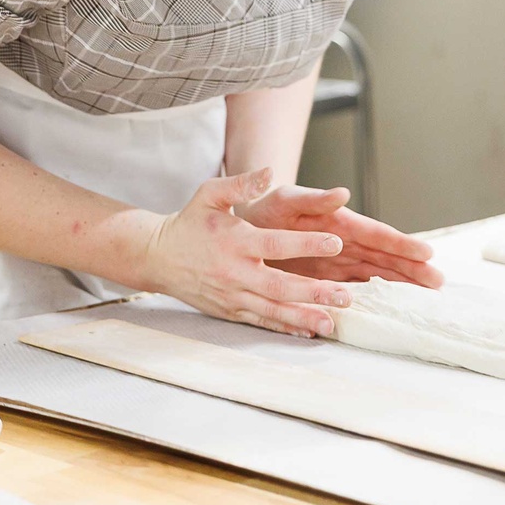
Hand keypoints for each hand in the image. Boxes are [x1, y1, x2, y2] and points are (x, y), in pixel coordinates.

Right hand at [139, 167, 354, 337]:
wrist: (158, 257)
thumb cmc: (190, 223)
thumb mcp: (209, 194)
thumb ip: (241, 184)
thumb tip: (270, 172)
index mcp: (235, 240)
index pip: (276, 244)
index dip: (307, 244)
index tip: (336, 243)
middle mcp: (235, 272)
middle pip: (280, 285)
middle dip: (314, 292)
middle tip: (345, 297)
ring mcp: (232, 295)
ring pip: (273, 310)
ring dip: (304, 317)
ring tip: (332, 323)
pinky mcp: (230, 311)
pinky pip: (261, 322)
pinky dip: (284, 328)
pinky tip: (308, 332)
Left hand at [236, 184, 442, 287]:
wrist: (249, 224)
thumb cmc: (267, 208)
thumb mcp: (287, 199)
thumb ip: (313, 199)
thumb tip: (343, 192)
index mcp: (339, 223)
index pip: (376, 235)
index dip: (401, 244)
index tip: (427, 253)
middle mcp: (345, 243)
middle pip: (385, 257)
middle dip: (412, 269)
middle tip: (439, 281)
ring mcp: (339, 263)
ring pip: (377, 274)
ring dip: (402, 284)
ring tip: (429, 295)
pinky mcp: (327, 279)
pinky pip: (358, 289)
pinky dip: (377, 298)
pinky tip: (394, 309)